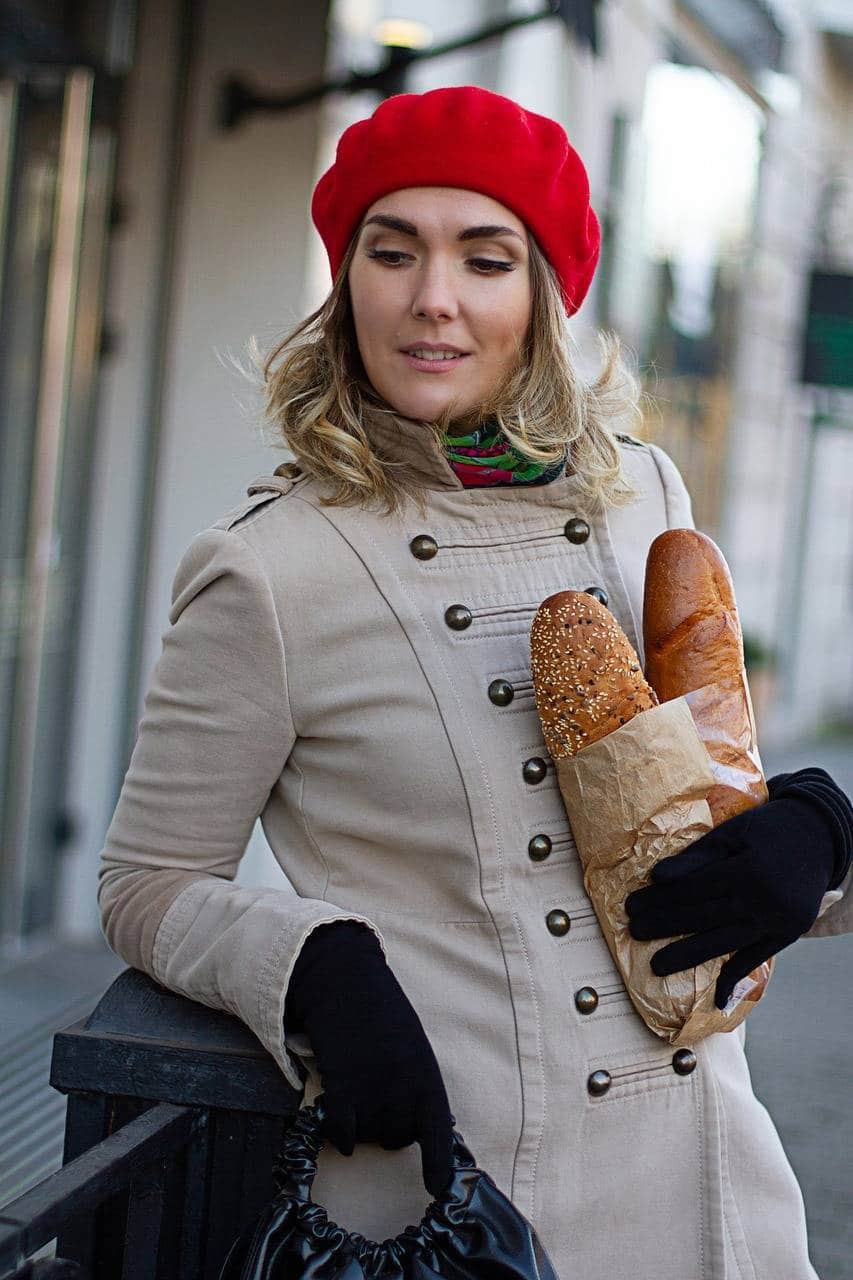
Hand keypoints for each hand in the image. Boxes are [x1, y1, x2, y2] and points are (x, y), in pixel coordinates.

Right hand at [284, 921, 453, 1195]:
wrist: (347, 984)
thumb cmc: (383, 1016)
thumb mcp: (414, 1050)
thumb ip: (418, 1087)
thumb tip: (416, 1128)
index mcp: (428, 1078)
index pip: (439, 1133)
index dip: (440, 1166)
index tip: (440, 1191)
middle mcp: (404, 1090)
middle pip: (397, 1139)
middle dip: (388, 1127)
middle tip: (378, 1091)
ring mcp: (373, 1091)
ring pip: (368, 1138)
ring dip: (360, 1124)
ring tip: (358, 1086)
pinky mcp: (342, 1090)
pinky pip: (343, 1134)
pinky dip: (338, 1131)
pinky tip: (337, 1113)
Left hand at [625, 768, 851, 1008]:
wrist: (821, 837)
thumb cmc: (769, 829)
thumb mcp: (734, 831)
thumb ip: (698, 856)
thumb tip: (660, 877)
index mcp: (747, 870)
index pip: (694, 889)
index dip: (660, 898)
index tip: (632, 905)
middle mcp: (762, 900)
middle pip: (704, 917)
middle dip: (665, 926)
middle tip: (633, 932)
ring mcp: (776, 922)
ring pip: (724, 943)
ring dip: (688, 956)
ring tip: (657, 967)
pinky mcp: (786, 935)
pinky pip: (755, 959)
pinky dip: (734, 978)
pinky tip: (715, 998)